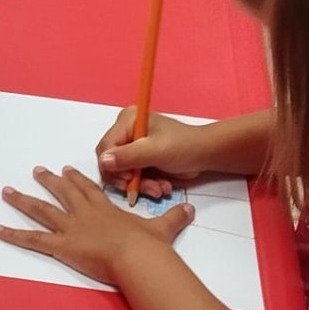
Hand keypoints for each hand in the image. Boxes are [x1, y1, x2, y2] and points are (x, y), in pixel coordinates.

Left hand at [0, 164, 193, 287]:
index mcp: (105, 208)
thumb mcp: (164, 228)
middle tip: (37, 171)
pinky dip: (13, 235)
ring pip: (41, 210)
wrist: (138, 257)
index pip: (88, 189)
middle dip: (49, 181)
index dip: (76, 179)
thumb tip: (190, 209)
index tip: (66, 169)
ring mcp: (71, 227)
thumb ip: (175, 217)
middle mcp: (84, 213)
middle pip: (63, 192)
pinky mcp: (61, 245)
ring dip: (22, 201)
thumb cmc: (149, 245)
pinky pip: (32, 240)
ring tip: (6, 192)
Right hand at [95, 108, 212, 200]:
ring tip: (160, 189)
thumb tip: (103, 161)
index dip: (113, 167)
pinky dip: (145, 185)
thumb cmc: (184, 147)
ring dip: (140, 185)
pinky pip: (132, 177)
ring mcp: (132, 146)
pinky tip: (161, 187)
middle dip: (130, 179)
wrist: (205, 155)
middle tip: (150, 188)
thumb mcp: (156, 151)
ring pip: (122, 173)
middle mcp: (126, 131)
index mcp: (127, 120)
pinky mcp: (139, 159)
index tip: (129, 180)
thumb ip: (128, 156)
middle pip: (111, 161)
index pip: (106, 147)